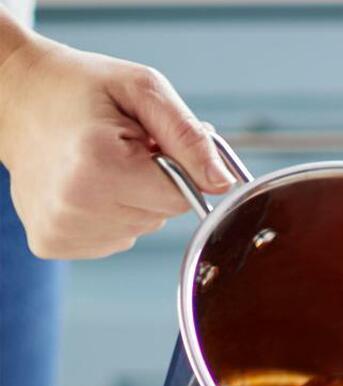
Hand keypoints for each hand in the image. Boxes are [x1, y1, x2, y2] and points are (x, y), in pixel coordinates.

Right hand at [0, 25, 234, 258]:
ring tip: (95, 164)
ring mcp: (62, 229)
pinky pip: (112, 238)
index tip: (147, 144)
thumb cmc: (78, 88)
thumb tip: (223, 182)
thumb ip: (189, 137)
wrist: (13, 95)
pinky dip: (107, 214)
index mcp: (99, 166)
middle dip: (151, 184)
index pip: (182, 198)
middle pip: (160, 217)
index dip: (175, 170)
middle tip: (117, 149)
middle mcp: (76, 205)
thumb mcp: (142, 90)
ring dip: (129, 200)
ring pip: (137, 229)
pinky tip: (82, 185)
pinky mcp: (53, 242)